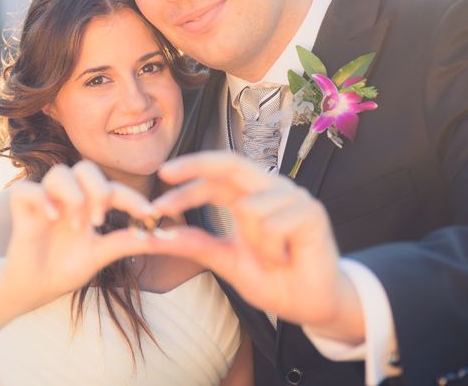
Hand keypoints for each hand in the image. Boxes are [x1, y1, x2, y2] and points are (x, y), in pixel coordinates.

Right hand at [1, 160, 154, 311]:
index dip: (132, 198)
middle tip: (98, 220)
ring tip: (75, 225)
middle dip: (97, 189)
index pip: (113, 189)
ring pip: (59, 173)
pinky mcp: (22, 208)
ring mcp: (45, 200)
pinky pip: (27, 189)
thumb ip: (127, 242)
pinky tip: (52, 217)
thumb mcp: (101, 256)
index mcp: (89, 205)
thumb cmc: (66, 268)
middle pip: (85, 168)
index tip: (149, 213)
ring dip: (72, 196)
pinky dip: (41, 198)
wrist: (34, 287)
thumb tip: (163, 237)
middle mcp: (68, 197)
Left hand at [146, 151, 364, 341]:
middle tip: (165, 174)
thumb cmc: (273, 280)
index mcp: (248, 197)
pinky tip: (287, 258)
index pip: (213, 179)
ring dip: (253, 243)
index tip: (157, 200)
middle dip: (195, 165)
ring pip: (248, 206)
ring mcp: (292, 196)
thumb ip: (195, 244)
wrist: (310, 305)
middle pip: (229, 163)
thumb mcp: (226, 260)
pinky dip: (273, 250)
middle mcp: (269, 189)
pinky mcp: (311, 210)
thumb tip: (155, 235)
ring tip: (272, 258)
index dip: (186, 185)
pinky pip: (273, 225)